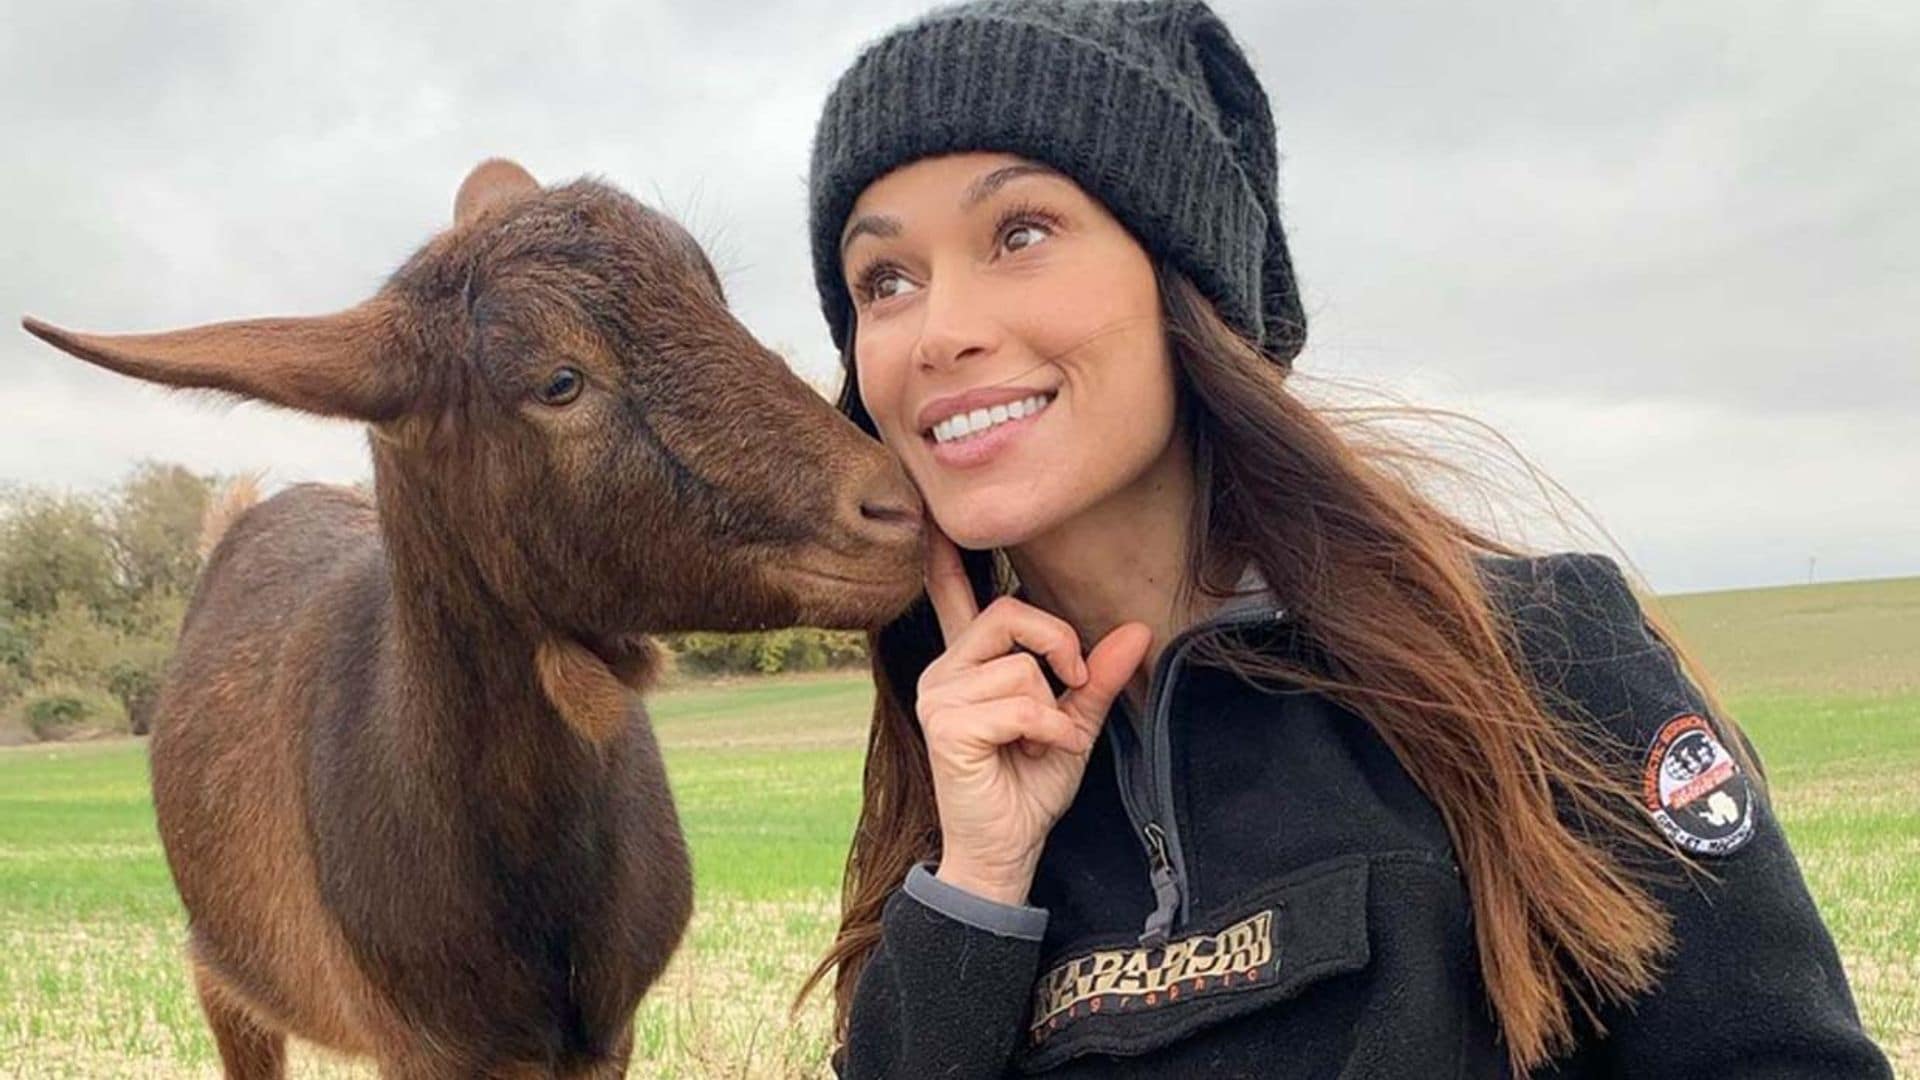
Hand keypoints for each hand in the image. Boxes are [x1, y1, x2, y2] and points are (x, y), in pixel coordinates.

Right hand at [914, 519, 1151, 905]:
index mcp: (968, 664)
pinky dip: (1045, 730)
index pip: (952, 598)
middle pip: (1008, 615)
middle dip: (1058, 644)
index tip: (935, 521)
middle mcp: (945, 671)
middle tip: (1075, 685)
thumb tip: (1135, 629)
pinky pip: (1019, 704)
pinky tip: (1034, 753)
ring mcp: (939, 696)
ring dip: (1051, 709)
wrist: (1007, 850)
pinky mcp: (946, 725)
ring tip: (1040, 742)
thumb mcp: (1074, 723)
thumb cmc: (1029, 788)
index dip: (944, 559)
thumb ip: (1098, 677)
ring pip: (1020, 667)